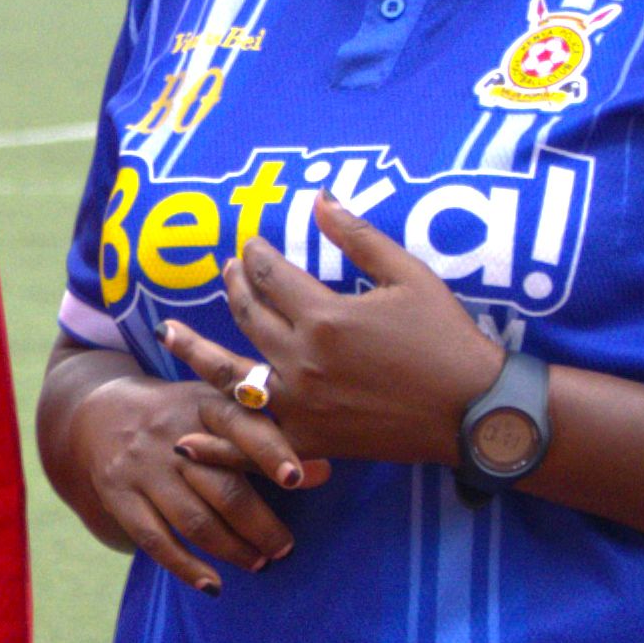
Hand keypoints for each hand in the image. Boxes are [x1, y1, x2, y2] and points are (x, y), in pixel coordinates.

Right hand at [53, 367, 319, 594]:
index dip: (271, 452)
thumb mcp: (219, 409)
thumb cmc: (183, 416)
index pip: (242, 427)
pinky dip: (186, 567)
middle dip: (260, 523)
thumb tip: (323, 471)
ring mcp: (143, 468)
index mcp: (205, 405)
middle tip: (284, 547)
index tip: (297, 479)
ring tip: (259, 562)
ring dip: (232, 548)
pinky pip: (155, 540)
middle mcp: (172, 435)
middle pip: (223, 486)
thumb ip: (267, 438)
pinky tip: (212, 584)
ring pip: (194, 520)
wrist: (102, 413)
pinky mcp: (120, 496)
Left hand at [160, 199, 507, 467]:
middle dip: (234, 287)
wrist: (473, 411)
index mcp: (324, 316)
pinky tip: (185, 438)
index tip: (251, 246)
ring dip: (196, 350)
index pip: (270, 276)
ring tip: (170, 333)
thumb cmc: (447, 338)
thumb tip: (319, 200)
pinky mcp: (308, 441)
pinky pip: (252, 441)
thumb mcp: (409, 275)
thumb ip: (358, 237)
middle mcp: (301, 360)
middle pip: (248, 316)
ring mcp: (300, 405)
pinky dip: (218, 442)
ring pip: (231, 375)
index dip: (256, 256)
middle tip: (227, 270)